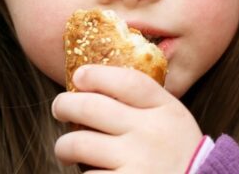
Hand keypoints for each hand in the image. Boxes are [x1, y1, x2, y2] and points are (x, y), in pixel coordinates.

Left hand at [52, 65, 202, 172]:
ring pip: (78, 143)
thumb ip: (146, 103)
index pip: (127, 82)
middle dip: (65, 105)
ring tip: (66, 149)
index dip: (97, 75)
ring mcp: (137, 162)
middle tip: (60, 108)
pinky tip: (91, 173)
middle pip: (92, 107)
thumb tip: (97, 86)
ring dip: (64, 146)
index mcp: (165, 110)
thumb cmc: (178, 154)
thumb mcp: (173, 120)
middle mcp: (150, 132)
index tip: (79, 76)